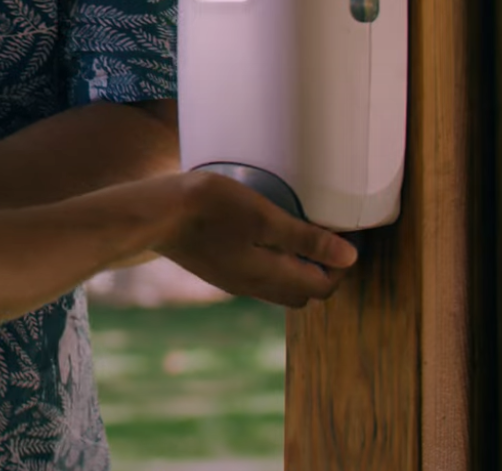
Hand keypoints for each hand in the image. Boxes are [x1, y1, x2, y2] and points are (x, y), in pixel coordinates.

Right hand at [155, 171, 360, 307]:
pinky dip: (273, 262)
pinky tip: (263, 235)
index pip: (322, 287)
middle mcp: (254, 287)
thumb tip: (348, 258)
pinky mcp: (217, 269)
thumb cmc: (209, 208)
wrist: (153, 216)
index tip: (347, 237)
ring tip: (299, 233)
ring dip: (296, 268)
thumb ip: (306, 239)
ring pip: (278, 286)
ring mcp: (233, 280)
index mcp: (270, 277)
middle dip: (322, 271)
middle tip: (327, 236)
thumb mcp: (264, 217)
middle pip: (302, 293)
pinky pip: (256, 275)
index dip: (341, 267)